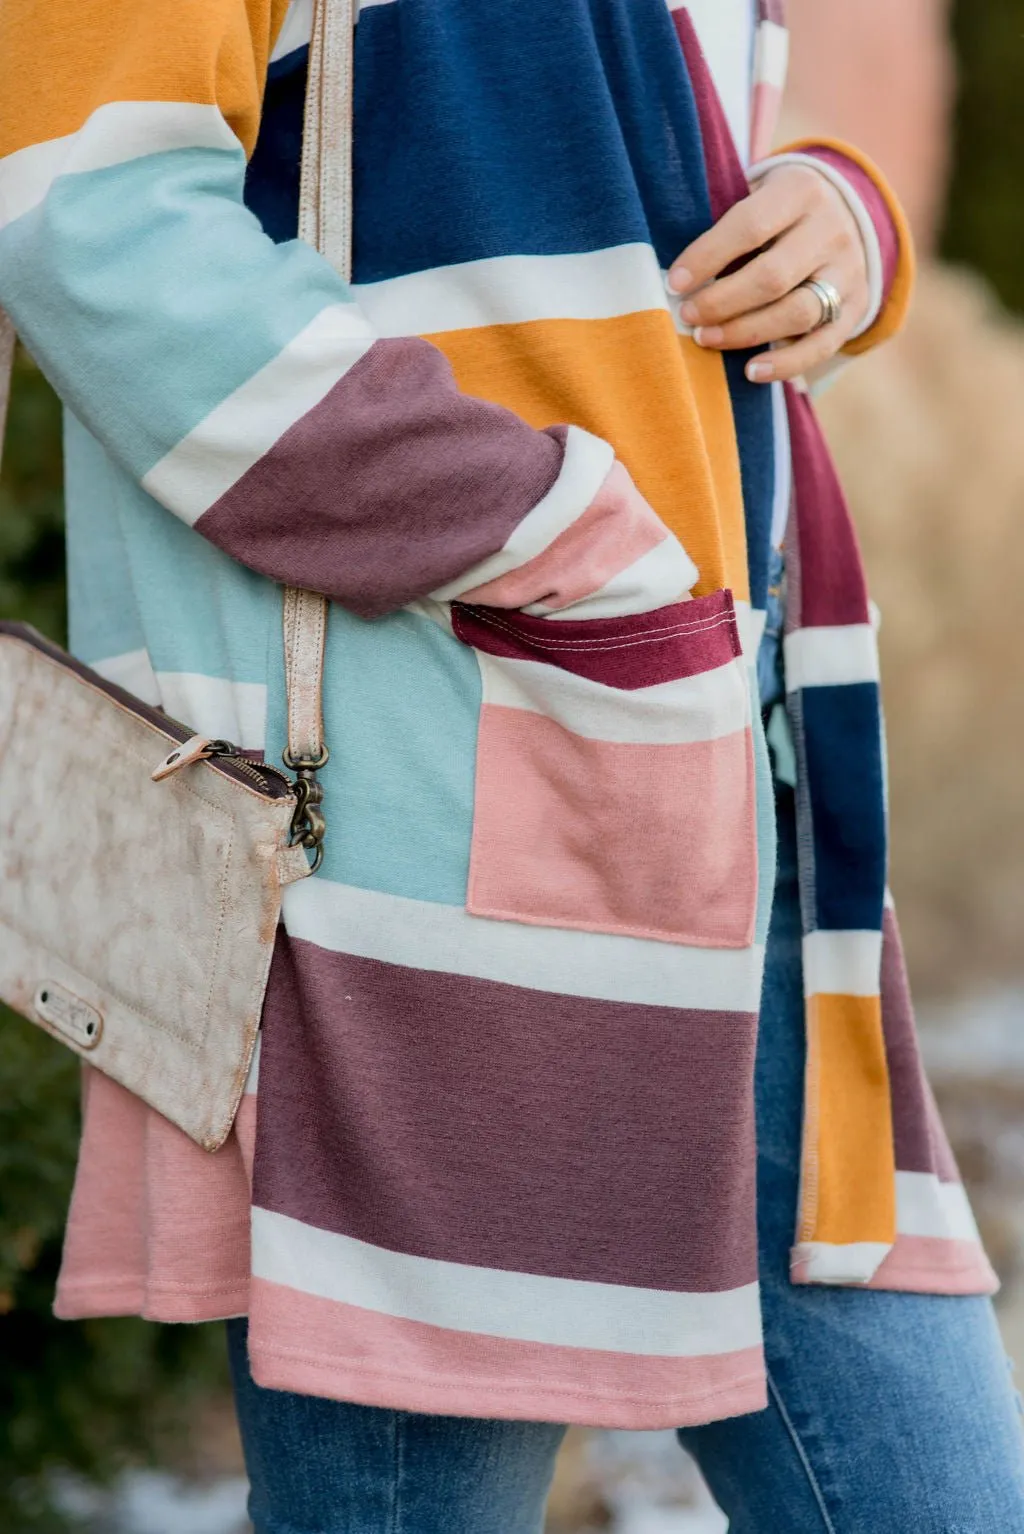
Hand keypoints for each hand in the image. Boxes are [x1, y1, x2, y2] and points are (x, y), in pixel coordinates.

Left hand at [666, 164, 869, 383]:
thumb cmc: (778, 210)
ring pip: (797, 313)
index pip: (750, 226)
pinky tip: (751, 371)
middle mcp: (831, 230)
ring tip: (706, 339)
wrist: (845, 215)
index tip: (674, 282)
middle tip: (688, 315)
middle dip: (722, 302)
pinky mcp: (855, 308)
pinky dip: (785, 364)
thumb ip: (726, 220)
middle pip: (773, 277)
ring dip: (745, 333)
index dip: (707, 257)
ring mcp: (847, 272)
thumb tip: (677, 274)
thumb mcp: (758, 193)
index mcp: (801, 191)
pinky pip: (822, 345)